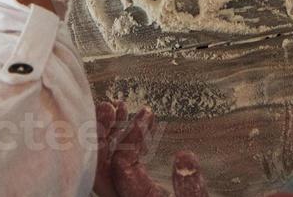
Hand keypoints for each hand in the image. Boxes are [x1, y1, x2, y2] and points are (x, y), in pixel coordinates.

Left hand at [94, 101, 208, 196]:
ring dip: (112, 135)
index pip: (121, 164)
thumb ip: (190, 188)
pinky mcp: (136, 192)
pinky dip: (124, 145)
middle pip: (101, 164)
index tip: (147, 112)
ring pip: (107, 164)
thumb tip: (184, 157)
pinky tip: (137, 126)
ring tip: (119, 107)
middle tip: (112, 105)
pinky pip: (119, 168)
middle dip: (105, 132)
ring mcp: (128, 195)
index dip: (131, 136)